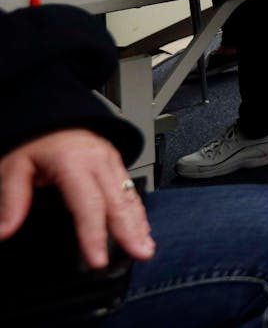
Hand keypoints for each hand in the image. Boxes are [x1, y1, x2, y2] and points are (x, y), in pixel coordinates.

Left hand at [0, 130, 155, 268]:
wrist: (54, 116)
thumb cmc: (36, 141)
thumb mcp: (15, 165)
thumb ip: (12, 198)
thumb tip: (5, 230)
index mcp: (75, 162)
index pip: (88, 204)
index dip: (94, 234)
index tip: (98, 259)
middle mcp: (99, 162)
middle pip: (118, 202)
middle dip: (130, 231)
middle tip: (140, 255)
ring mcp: (112, 162)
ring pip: (129, 197)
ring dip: (139, 224)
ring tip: (145, 248)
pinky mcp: (116, 165)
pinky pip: (131, 191)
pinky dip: (139, 212)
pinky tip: (142, 228)